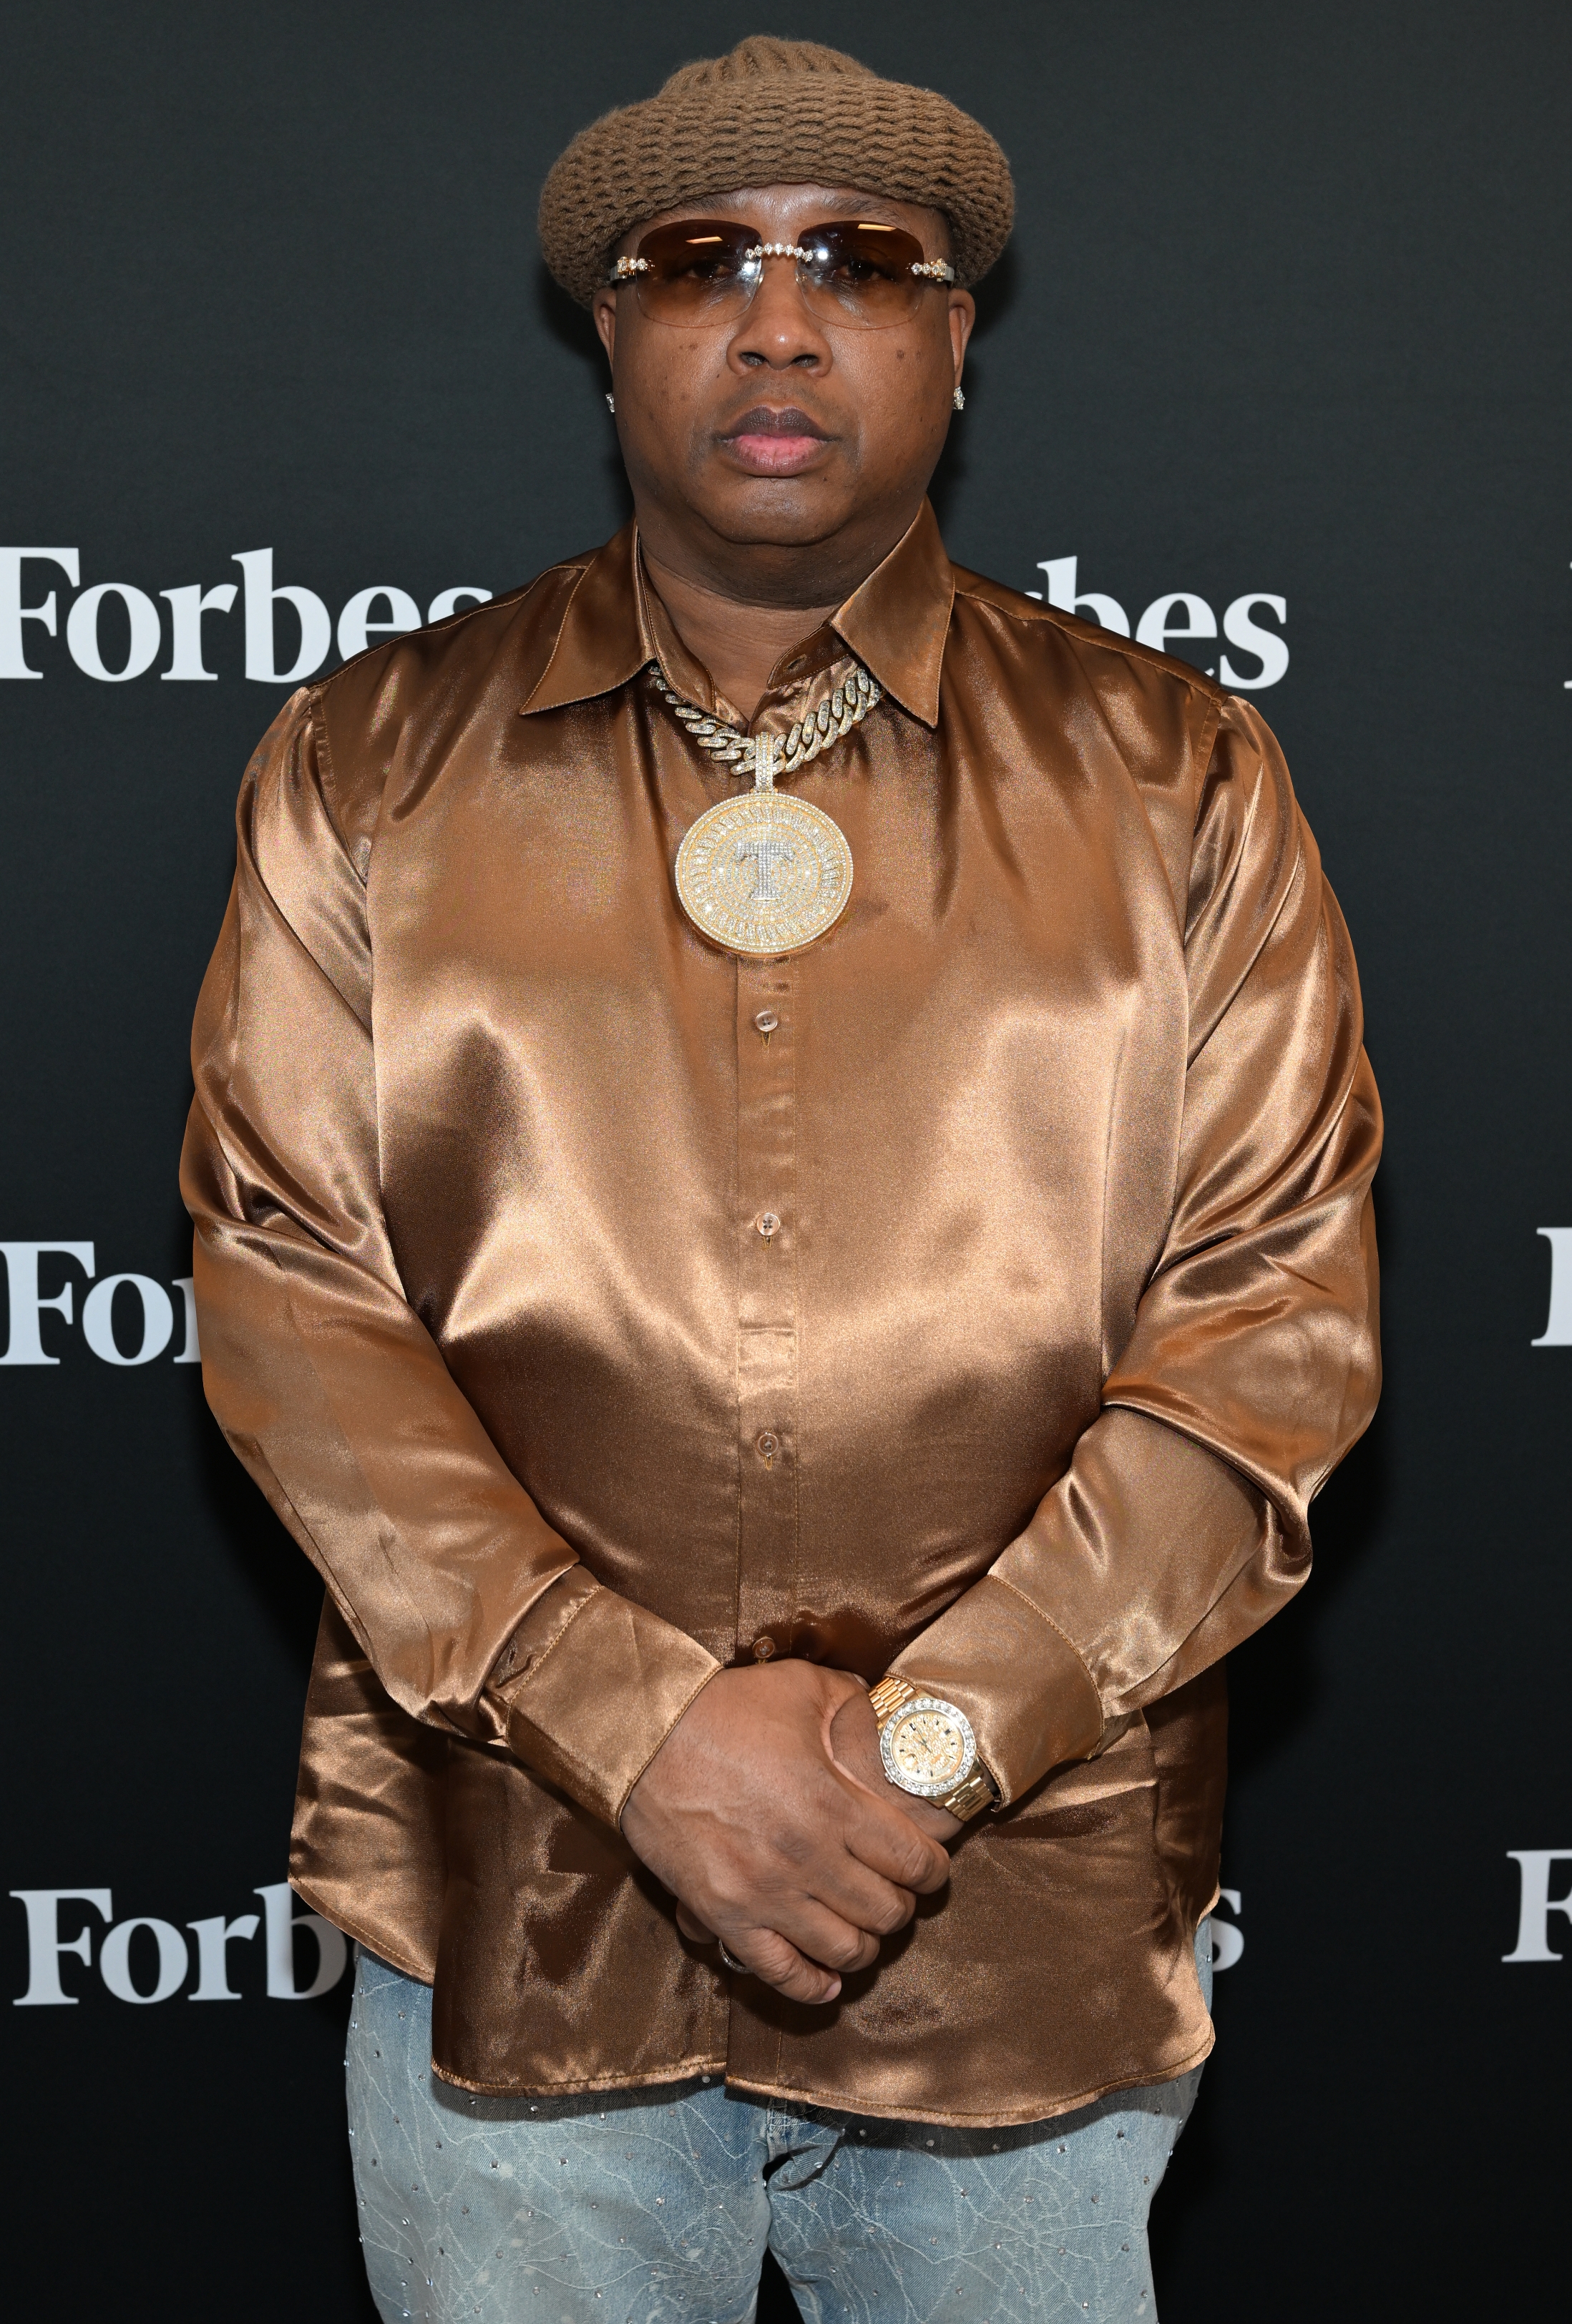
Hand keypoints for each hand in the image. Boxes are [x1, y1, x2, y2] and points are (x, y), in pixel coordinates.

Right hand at [621, 1660, 950, 2006]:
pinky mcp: (725, 1914)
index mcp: (834, 1805)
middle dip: (901, 1906)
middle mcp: (808, 1859)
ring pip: (843, 1950)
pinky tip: (827, 1981)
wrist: (643, 1736)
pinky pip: (779, 1971)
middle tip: (895, 1892)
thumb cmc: (722, 1708)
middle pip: (886, 1912)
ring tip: (862, 1928)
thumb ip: (850, 1700)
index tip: (931, 1869)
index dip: (933, 1872)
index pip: (914, 1863)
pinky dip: (811, 1985)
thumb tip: (879, 1709)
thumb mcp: (799, 1686)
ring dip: (864, 1945)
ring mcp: (765, 1894)